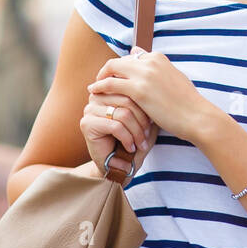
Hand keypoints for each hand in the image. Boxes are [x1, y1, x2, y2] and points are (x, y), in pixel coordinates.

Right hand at [80, 48, 157, 176]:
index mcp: (111, 88)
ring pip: (123, 113)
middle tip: (147, 134)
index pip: (133, 87)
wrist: (121, 166)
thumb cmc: (136, 140)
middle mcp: (98, 95)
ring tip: (141, 143)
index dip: (145, 104)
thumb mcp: (146, 118)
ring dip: (136, 131)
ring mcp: (90, 108)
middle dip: (142, 119)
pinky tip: (131, 147)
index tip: (154, 119)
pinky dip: (128, 138)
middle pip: (128, 99)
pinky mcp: (87, 123)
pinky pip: (115, 126)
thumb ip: (147, 100)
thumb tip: (159, 81)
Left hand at [86, 46, 213, 142]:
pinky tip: (94, 93)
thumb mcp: (174, 79)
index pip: (131, 57)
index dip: (121, 67)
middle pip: (119, 61)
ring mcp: (144, 74)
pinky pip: (110, 84)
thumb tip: (145, 62)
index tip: (115, 76)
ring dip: (100, 78)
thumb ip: (158, 70)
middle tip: (99, 81)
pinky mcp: (138, 89)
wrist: (196, 116)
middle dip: (107, 70)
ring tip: (94, 88)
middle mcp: (150, 61)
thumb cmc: (187, 103)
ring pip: (112, 69)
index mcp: (159, 58)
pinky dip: (100, 87)